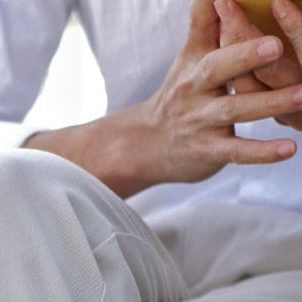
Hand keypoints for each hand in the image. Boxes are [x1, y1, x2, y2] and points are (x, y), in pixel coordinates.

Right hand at [142, 0, 300, 183]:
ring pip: (237, 110)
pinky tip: (289, 149)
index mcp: (196, 61)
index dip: (224, 15)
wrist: (149, 146)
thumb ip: (206, 19)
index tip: (238, 0)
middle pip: (219, 68)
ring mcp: (202, 122)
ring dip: (271, 103)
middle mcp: (196, 89)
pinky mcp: (210, 151)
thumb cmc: (181, 93)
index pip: (208, 31)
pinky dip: (263, 152)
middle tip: (277, 45)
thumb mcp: (190, 54)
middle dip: (246, 56)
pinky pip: (239, 151)